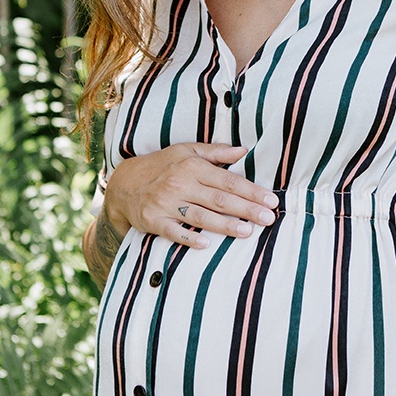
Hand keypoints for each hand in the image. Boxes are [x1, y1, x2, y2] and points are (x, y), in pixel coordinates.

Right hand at [103, 142, 278, 248]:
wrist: (124, 183)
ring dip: (225, 225)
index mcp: (192, 166)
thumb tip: (244, 150)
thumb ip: (216, 152)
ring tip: (248, 231)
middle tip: (269, 218)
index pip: (228, 180)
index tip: (271, 200)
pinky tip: (206, 244)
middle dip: (246, 209)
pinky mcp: (154, 221)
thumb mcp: (187, 151)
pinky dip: (189, 238)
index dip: (251, 191)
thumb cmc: (162, 165)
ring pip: (201, 216)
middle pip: (219, 199)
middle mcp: (181, 183)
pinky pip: (174, 232)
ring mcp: (166, 204)